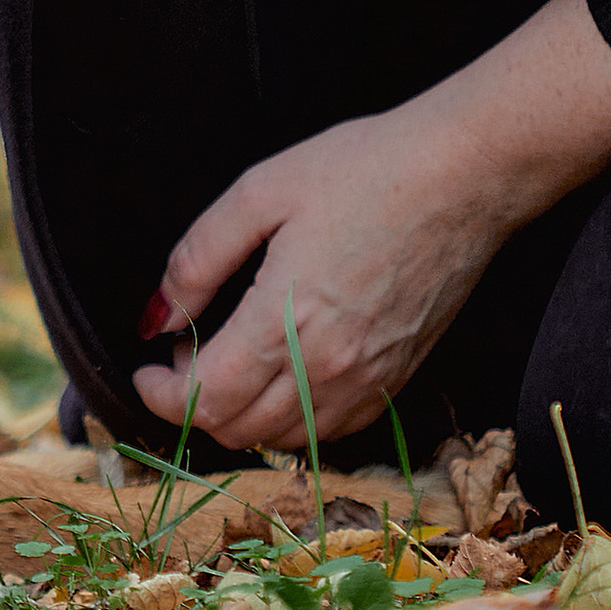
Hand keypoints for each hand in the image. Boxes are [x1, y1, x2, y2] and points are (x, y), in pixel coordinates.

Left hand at [134, 0, 610, 454]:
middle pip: (237, 429)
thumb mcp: (260, 192)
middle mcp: (328, 365)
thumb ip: (197, 260)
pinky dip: (291, 421)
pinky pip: (331, 431)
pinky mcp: (397, 378)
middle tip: (183, 357)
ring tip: (228, 365)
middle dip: (191, 406)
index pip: (204, 398)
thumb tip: (158, 316)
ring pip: (283, 439)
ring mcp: (368, 378)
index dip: (159, 394)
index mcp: (286, 318)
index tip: (146, 369)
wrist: (464, 176)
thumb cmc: (365, 170)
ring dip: (240, 417)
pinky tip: (281, 379)